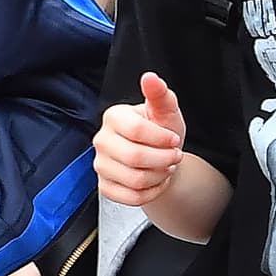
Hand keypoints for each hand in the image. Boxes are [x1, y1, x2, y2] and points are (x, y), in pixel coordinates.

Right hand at [93, 74, 185, 206]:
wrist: (159, 157)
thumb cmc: (161, 130)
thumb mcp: (165, 110)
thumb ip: (159, 94)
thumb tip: (150, 77)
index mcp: (113, 116)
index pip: (136, 130)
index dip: (161, 138)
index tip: (174, 139)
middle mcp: (102, 140)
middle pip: (135, 157)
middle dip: (163, 159)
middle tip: (174, 156)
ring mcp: (100, 165)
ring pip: (134, 179)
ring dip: (159, 176)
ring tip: (165, 167)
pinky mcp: (104, 187)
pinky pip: (131, 197)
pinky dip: (151, 192)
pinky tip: (156, 181)